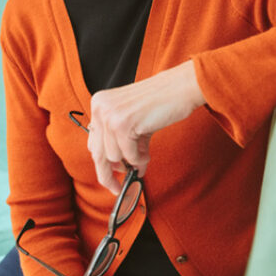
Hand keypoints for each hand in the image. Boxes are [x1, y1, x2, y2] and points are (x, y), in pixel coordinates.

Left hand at [87, 60, 205, 193]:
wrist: (181, 87)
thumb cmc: (162, 101)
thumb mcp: (135, 119)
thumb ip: (125, 141)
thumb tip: (125, 168)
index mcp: (99, 103)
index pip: (93, 142)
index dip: (102, 163)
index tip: (110, 177)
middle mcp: (100, 108)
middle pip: (98, 153)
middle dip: (107, 175)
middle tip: (117, 188)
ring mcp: (110, 115)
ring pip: (114, 157)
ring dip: (131, 161)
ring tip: (144, 157)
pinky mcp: (123, 124)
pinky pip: (128, 155)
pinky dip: (139, 158)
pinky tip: (147, 153)